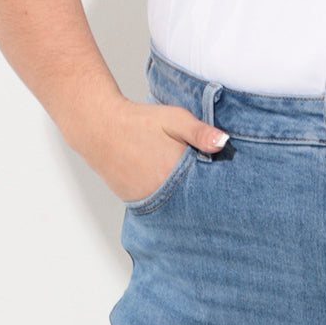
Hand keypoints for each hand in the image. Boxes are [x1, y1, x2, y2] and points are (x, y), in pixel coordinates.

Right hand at [76, 95, 229, 203]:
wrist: (101, 127)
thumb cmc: (140, 121)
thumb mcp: (175, 118)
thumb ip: (200, 132)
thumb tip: (224, 142)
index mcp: (175, 169)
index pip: (207, 185)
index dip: (218, 183)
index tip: (225, 181)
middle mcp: (161, 190)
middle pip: (192, 198)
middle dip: (202, 192)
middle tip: (208, 184)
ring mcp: (147, 199)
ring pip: (176, 205)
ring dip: (184, 198)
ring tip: (186, 184)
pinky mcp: (135, 202)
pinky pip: (159, 206)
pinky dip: (167, 200)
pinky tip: (168, 186)